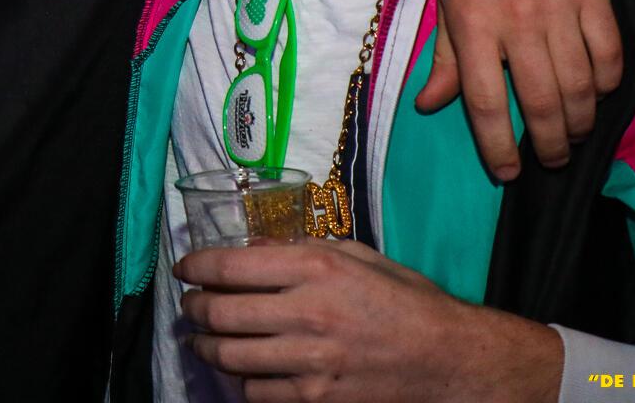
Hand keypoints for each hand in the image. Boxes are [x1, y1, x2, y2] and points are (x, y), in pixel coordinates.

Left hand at [175, 239, 560, 402]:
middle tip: (190, 306)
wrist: (449, 358)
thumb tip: (251, 247)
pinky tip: (240, 370)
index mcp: (316, 268)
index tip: (185, 269)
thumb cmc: (406, 301)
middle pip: (221, 314)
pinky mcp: (318, 397)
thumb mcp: (358, 256)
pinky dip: (240, 381)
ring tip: (200, 340)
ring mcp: (311, 360)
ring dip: (204, 347)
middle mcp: (307, 312)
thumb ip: (303, 247)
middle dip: (194, 309)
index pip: (229, 267)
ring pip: (230, 356)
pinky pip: (257, 392)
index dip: (195, 267)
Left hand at [417, 0, 621, 179]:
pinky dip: (608, 83)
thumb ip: (444, 57)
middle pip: (540, 102)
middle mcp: (517, 20)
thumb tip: (430, 105)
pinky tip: (599, 94)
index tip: (507, 172)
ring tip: (574, 135)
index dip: (497, 147)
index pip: (484, 102)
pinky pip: (610, 54)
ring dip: (579, 121)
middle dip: (548, 144)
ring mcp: (560, 7)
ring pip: (579, 86)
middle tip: (550, 159)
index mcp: (473, 24)